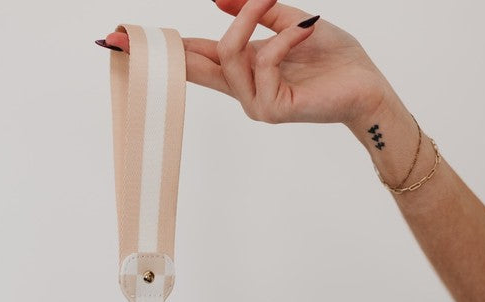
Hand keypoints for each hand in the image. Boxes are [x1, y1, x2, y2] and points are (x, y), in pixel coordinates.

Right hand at [100, 0, 396, 132]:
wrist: (366, 87)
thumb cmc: (334, 59)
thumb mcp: (290, 23)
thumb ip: (257, 12)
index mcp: (244, 69)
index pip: (194, 56)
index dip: (161, 46)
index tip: (118, 37)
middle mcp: (243, 89)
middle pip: (191, 66)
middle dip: (160, 48)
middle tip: (118, 33)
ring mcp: (255, 103)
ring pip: (227, 55)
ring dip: (250, 19)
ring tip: (274, 0)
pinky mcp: (273, 109)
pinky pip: (262, 61)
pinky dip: (283, 37)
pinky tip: (306, 25)